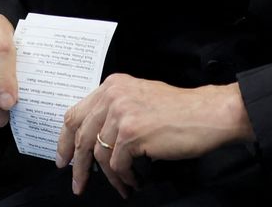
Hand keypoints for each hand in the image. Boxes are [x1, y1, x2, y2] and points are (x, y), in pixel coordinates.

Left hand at [57, 74, 255, 197]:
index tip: (63, 159)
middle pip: (81, 137)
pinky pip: (117, 165)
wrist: (208, 113)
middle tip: (78, 184)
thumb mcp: (140, 98)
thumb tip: (93, 139)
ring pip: (100, 155)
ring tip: (122, 186)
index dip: (65, 140)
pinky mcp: (131, 133)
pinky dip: (125, 178)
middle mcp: (113, 95)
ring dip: (110, 177)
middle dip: (79, 166)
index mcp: (112, 86)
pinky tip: (135, 181)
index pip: (76, 114)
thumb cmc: (180, 110)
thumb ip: (114, 110)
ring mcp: (121, 113)